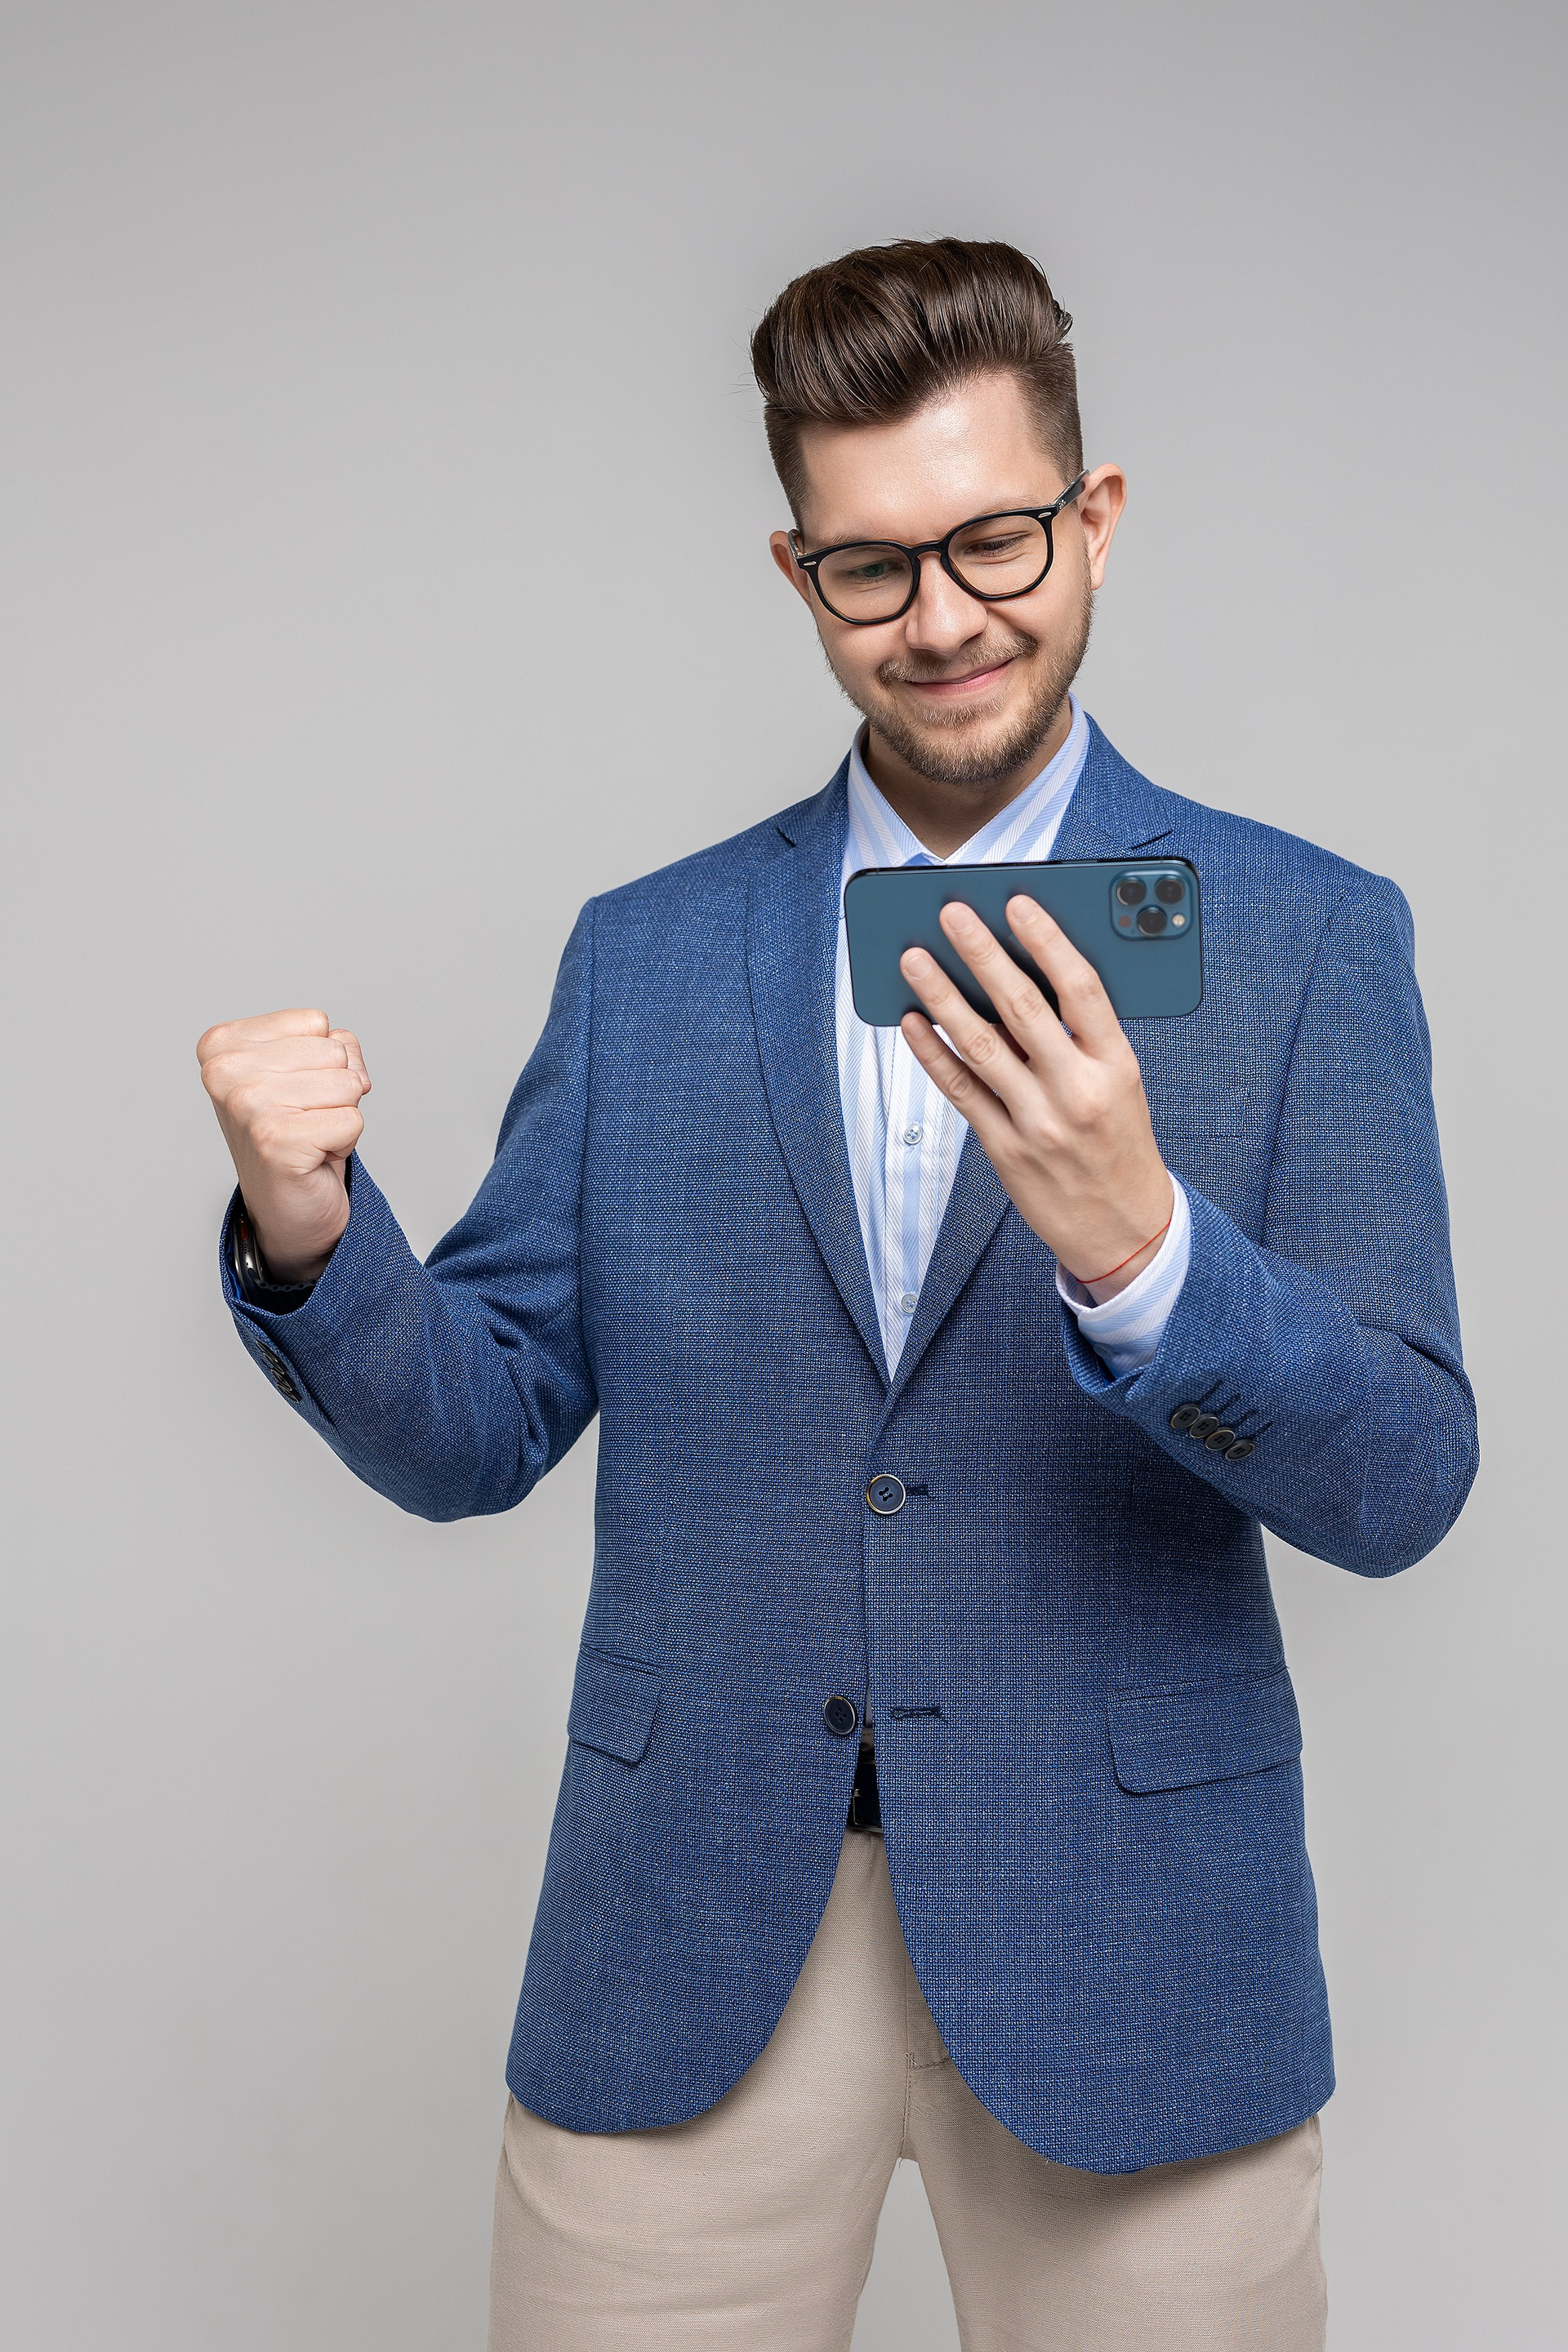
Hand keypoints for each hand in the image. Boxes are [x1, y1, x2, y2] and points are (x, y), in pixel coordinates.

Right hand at [197, 1009, 370, 1281]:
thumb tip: (353, 1068)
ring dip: (340, 1116)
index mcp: (222, 1046)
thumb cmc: (294, 1133)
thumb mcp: (309, 1070)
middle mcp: (224, 1073)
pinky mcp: (275, 1142)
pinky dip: (345, 1142)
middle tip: (305, 1119)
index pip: (315, 1022)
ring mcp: (247, 1107)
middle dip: (335, 1088)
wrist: (286, 1207)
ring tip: (309, 1136)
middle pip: (334, 1051)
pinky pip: (352, 1120)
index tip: (296, 1092)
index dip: (322, 1059)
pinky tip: (314, 1156)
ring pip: (348, 1084)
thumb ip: (334, 1044)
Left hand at [899, 897, 1172, 1300]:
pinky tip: (912, 1021)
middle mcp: (1077, 1091)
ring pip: (981, 1046)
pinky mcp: (1005, 1149)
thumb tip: (1025, 974)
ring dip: (943, 997)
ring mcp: (1038, 1123)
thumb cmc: (1120, 1142)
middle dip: (982, 955)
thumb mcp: (1122, 1083)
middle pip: (1023, 1009)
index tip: (1018, 903)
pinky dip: (932, 1053)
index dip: (1048, 940)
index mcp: (1116, 1066)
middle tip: (950, 914)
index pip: (1082, 989)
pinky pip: (960, 1091)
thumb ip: (1084, 1035)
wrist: (1125, 1230)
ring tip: (914, 959)